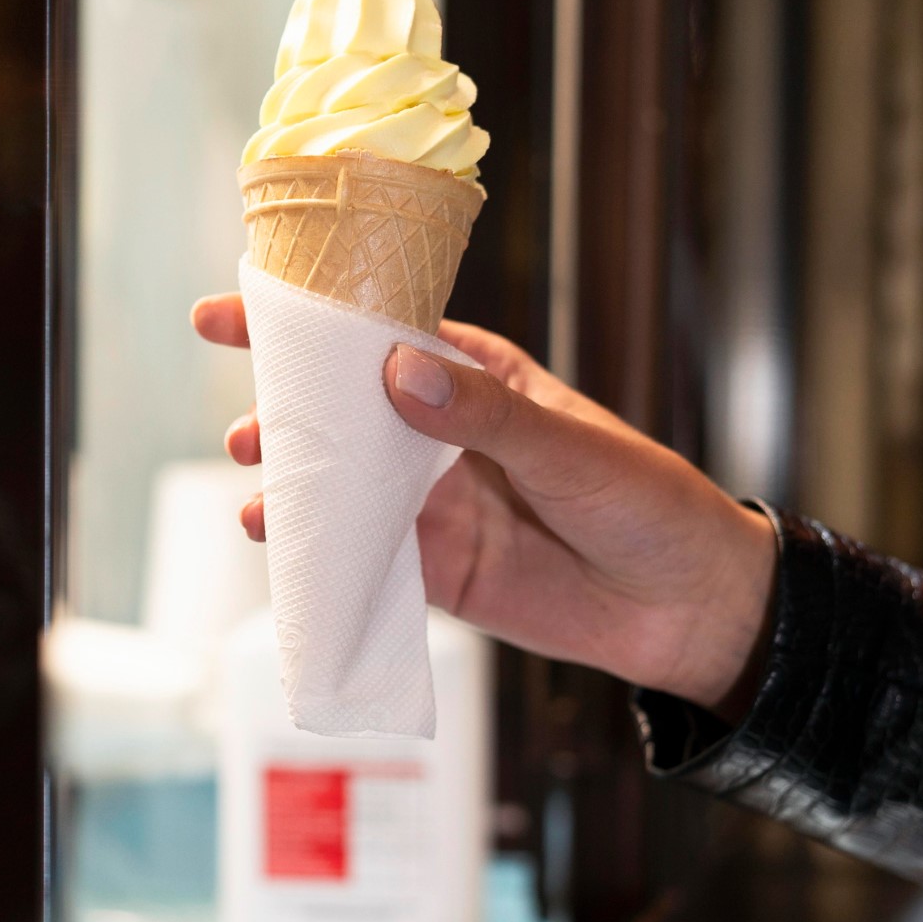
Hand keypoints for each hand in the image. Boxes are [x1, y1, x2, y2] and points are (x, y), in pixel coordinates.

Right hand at [191, 294, 777, 723]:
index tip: (235, 311)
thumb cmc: (646, 502)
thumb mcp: (570, 447)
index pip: (380, 335)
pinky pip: (364, 554)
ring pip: (344, 483)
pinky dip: (319, 547)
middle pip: (344, 411)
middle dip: (284, 412)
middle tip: (245, 429)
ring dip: (294, 482)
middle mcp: (442, 435)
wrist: (687, 610)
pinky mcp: (434, 568)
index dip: (309, 323)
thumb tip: (395, 372)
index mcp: (477, 377)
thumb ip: (484, 415)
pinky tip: (282, 542)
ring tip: (256, 486)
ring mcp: (433, 503)